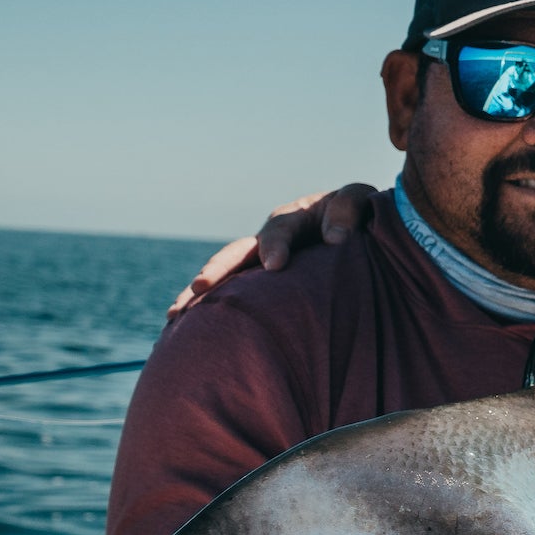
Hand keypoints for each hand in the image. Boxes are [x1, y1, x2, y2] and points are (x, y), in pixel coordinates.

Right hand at [166, 184, 382, 319]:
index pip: (279, 231)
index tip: (275, 265)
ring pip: (226, 280)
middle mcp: (268, 242)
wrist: (359, 231)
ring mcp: (261, 266)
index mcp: (292, 220)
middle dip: (217, 270)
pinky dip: (210, 314)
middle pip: (237, 254)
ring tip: (174, 317)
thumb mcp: (360, 200)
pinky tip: (185, 334)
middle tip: (200, 288)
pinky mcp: (263, 290)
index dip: (275, 245)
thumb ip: (347, 209)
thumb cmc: (360, 215)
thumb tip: (334, 239)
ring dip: (199, 296)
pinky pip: (234, 300)